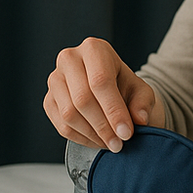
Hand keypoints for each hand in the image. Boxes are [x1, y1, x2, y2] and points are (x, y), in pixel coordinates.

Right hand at [43, 37, 163, 150]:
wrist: (110, 91)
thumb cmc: (125, 87)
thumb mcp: (142, 92)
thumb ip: (143, 104)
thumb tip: (139, 120)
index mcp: (94, 49)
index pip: (100, 81)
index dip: (113, 111)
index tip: (126, 133)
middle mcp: (69, 59)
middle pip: (82, 99)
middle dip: (103, 127)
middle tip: (119, 143)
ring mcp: (55, 79)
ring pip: (69, 114)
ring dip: (92, 135)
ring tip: (111, 143)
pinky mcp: (49, 100)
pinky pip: (61, 125)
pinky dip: (81, 138)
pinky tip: (97, 141)